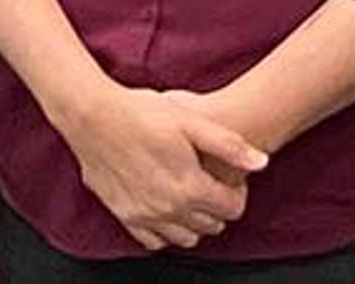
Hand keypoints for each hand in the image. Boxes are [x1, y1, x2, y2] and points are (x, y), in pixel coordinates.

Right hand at [57, 80, 264, 250]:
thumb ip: (229, 145)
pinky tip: (164, 208)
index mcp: (191, 188)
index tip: (229, 177)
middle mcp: (170, 209)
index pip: (232, 208)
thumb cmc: (139, 113)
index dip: (237, 192)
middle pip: (211, 225)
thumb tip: (262, 163)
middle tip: (209, 183)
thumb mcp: (191, 120)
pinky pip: (154, 240)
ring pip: (186, 237)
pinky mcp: (124, 214)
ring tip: (188, 195)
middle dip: (217, 207)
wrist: (92, 114)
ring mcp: (146, 215)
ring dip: (194, 222)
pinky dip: (165, 231)